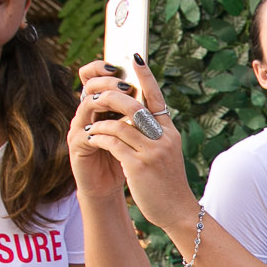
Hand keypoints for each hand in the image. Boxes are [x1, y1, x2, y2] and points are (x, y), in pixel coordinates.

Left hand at [75, 59, 199, 234]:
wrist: (178, 211)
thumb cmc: (167, 182)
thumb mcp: (166, 154)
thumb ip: (154, 134)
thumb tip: (134, 116)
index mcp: (170, 132)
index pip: (157, 97)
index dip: (145, 75)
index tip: (135, 56)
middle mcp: (164, 138)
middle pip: (133, 105)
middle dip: (110, 97)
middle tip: (93, 98)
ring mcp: (152, 151)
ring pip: (118, 124)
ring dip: (98, 123)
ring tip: (88, 126)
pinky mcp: (139, 166)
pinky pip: (112, 143)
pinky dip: (98, 138)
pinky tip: (92, 139)